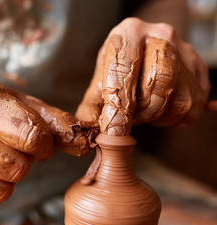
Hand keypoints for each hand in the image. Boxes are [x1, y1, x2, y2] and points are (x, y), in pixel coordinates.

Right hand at [0, 83, 94, 210]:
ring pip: (1, 190)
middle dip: (27, 162)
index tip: (41, 142)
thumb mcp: (25, 106)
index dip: (46, 145)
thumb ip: (57, 123)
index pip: (31, 136)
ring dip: (11, 180)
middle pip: (16, 167)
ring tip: (2, 160)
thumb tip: (84, 144)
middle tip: (17, 150)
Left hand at [76, 18, 209, 133]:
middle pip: (159, 82)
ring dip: (159, 118)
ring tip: (145, 115)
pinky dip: (176, 119)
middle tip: (132, 119)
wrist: (147, 45)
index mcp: (130, 33)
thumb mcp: (101, 78)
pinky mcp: (199, 67)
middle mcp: (161, 35)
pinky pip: (193, 105)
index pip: (125, 70)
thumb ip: (92, 104)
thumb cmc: (120, 64)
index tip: (114, 129)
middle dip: (143, 112)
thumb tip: (87, 129)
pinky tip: (162, 114)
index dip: (119, 104)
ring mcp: (185, 51)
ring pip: (179, 98)